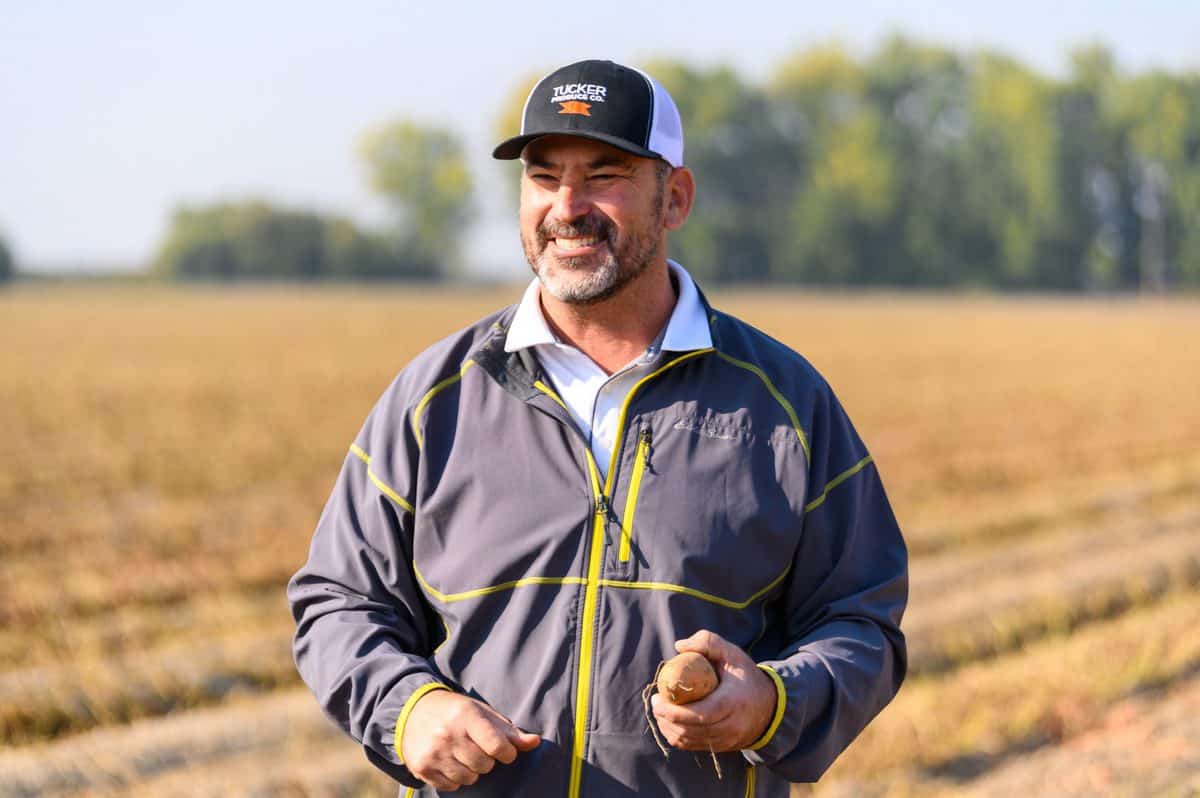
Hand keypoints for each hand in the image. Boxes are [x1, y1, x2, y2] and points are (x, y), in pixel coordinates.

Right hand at [400, 689, 540, 790]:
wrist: (412, 711)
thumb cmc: (455, 711)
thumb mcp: (482, 713)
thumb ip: (509, 731)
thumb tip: (535, 742)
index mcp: (466, 716)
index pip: (497, 745)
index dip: (506, 753)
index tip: (504, 751)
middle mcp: (448, 734)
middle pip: (484, 765)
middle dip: (486, 760)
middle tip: (477, 748)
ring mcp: (433, 752)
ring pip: (469, 778)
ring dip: (471, 770)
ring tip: (463, 754)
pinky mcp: (422, 767)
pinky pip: (451, 786)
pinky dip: (455, 778)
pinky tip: (450, 761)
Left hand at [651, 630, 776, 752]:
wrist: (770, 707)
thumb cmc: (746, 677)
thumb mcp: (732, 654)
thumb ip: (708, 642)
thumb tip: (679, 646)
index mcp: (733, 703)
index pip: (701, 714)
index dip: (675, 712)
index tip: (657, 700)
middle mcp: (730, 726)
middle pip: (691, 730)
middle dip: (666, 719)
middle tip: (654, 703)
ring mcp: (726, 740)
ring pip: (689, 741)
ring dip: (669, 728)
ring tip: (659, 711)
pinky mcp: (721, 747)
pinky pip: (693, 746)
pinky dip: (677, 736)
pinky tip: (669, 722)